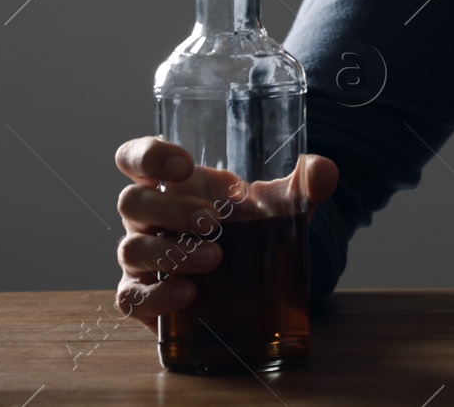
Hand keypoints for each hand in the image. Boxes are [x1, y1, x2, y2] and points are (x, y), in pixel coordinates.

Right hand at [113, 136, 338, 332]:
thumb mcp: (281, 205)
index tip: (185, 166)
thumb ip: (303, 185)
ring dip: (171, 252)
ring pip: (131, 249)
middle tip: (214, 222)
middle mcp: (148, 217)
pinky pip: (130, 298)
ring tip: (214, 259)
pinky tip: (188, 294)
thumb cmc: (253, 229)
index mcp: (172, 184)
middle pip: (132, 202)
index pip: (135, 158)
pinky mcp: (144, 297)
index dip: (148, 156)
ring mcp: (141, 258)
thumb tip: (323, 170)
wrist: (255, 281)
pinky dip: (156, 296)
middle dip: (171, 210)